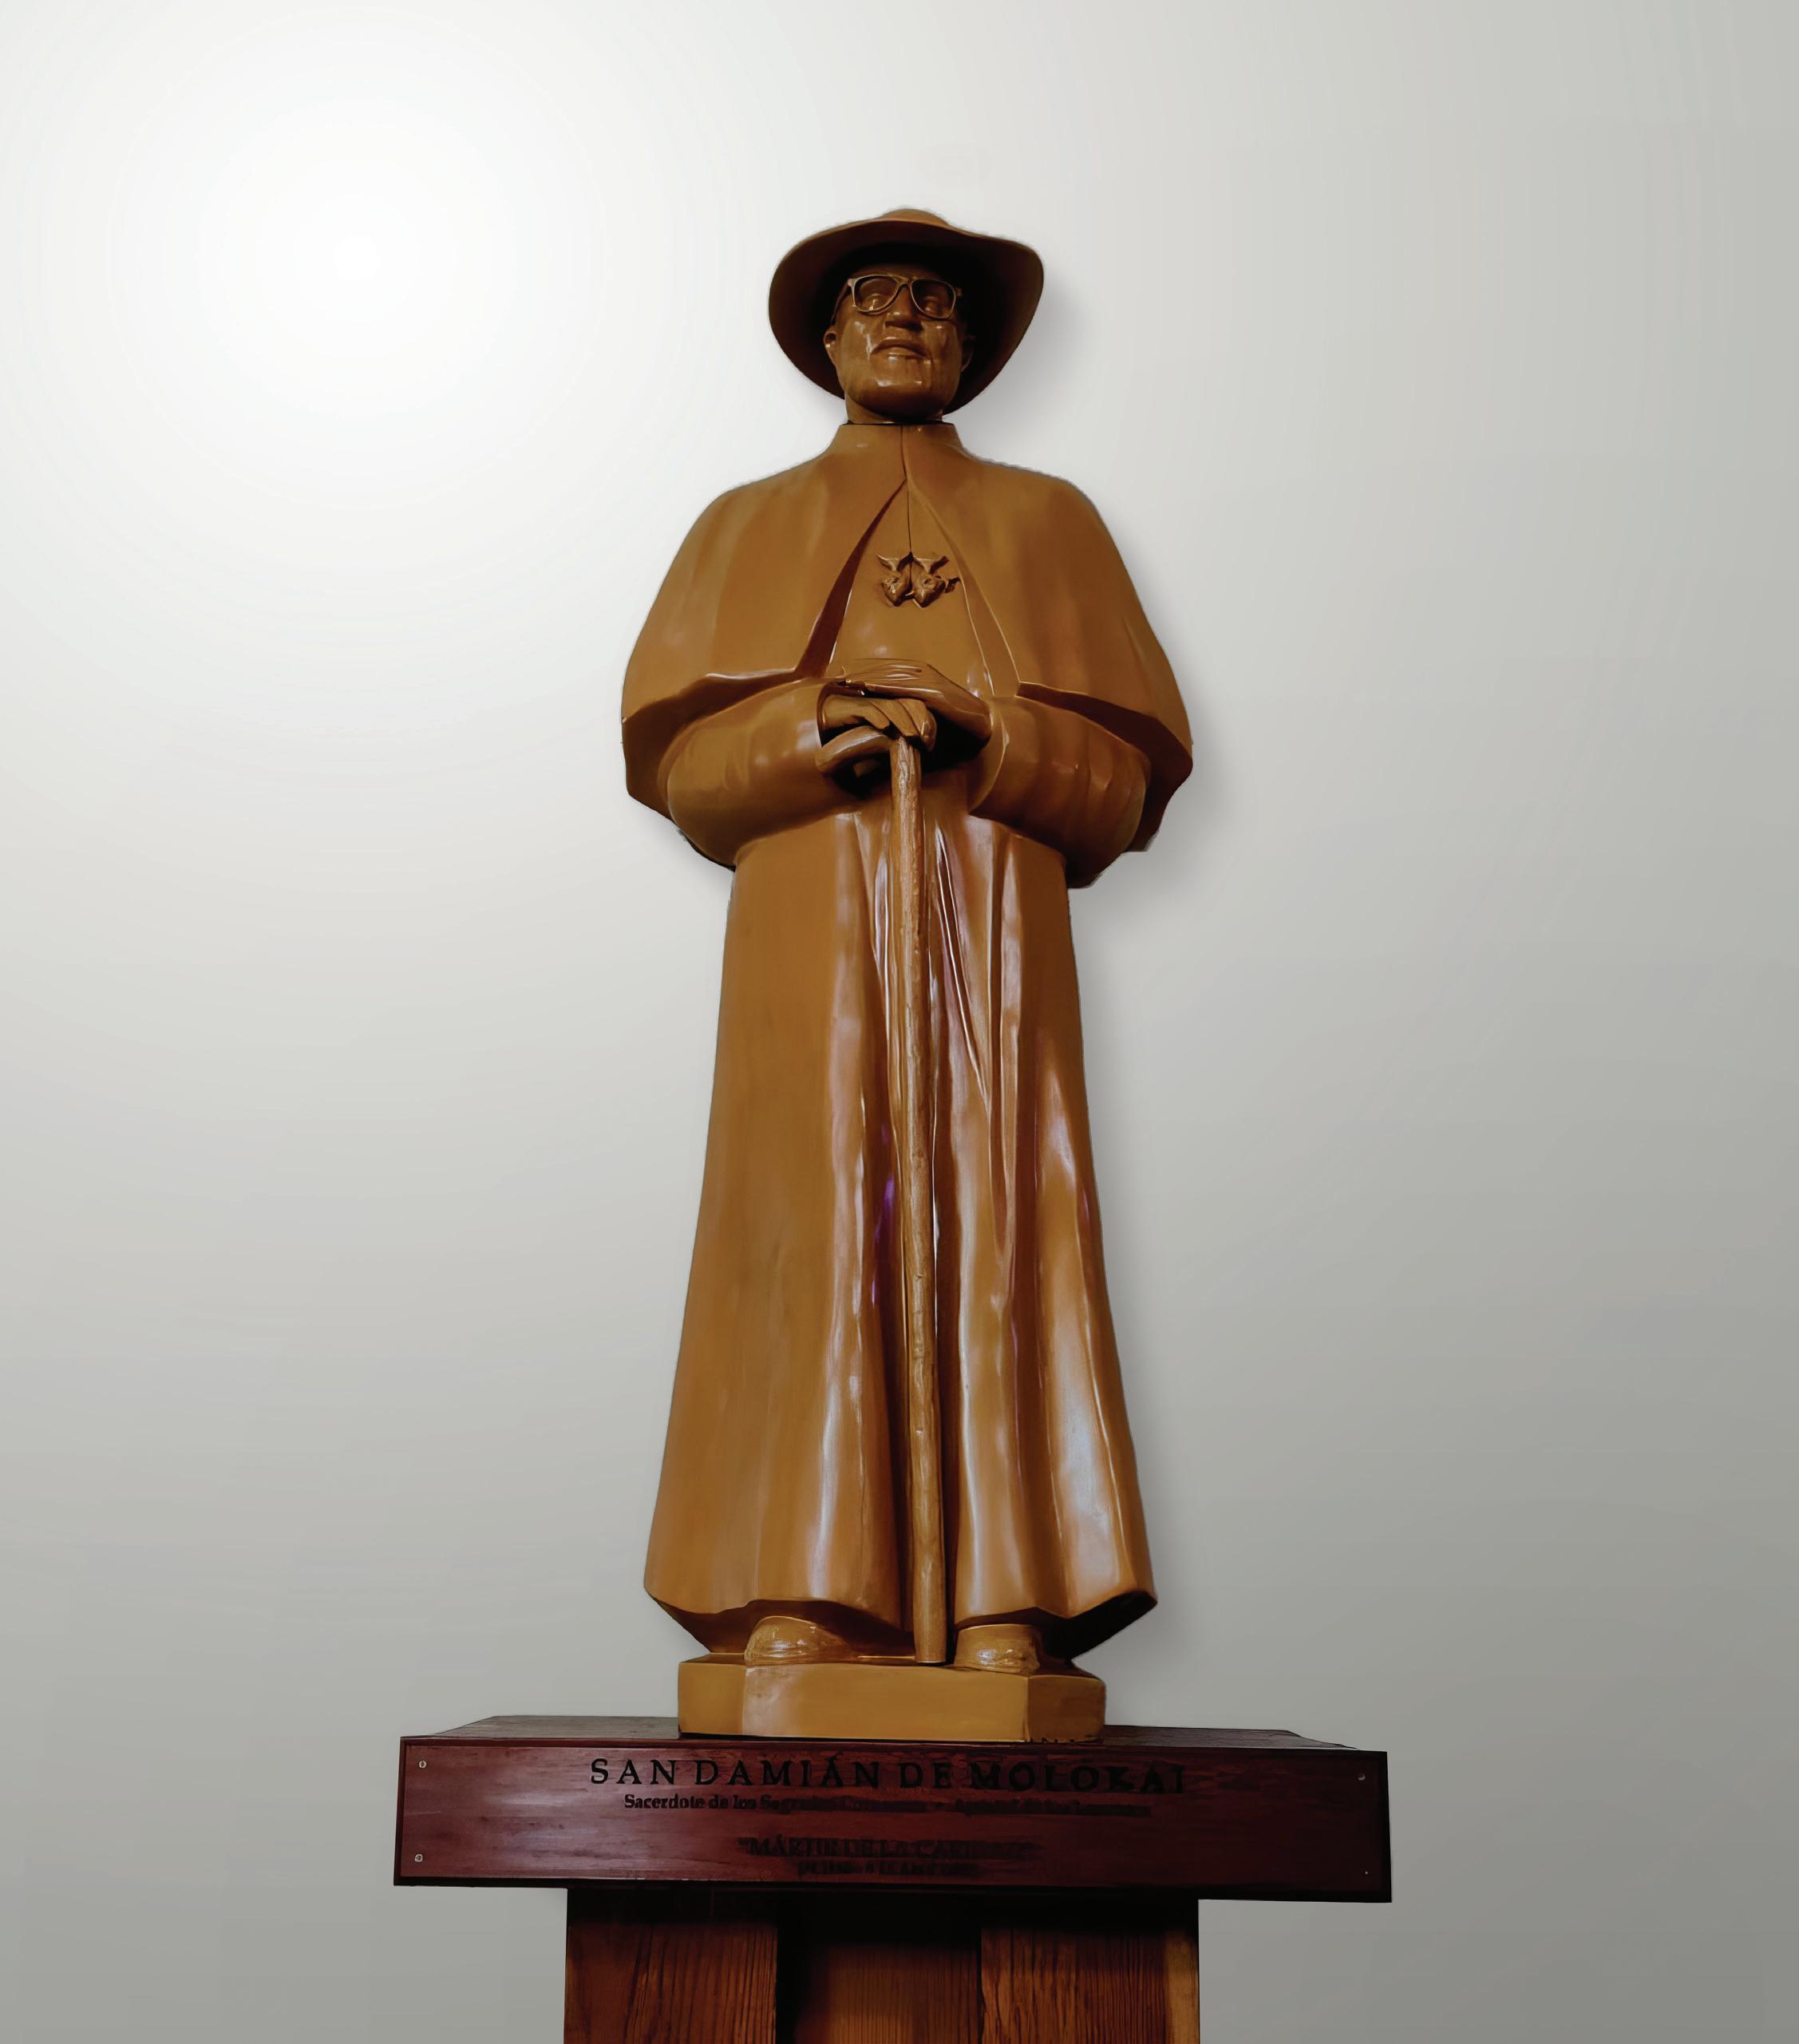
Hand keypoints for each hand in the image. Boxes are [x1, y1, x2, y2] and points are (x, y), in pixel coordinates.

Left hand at [816, 662, 991, 781]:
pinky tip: (866, 686)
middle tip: (835, 674)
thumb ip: (907, 709)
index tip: (841, 673)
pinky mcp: (933, 691)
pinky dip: (884, 685)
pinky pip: (904, 687)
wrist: (981, 725)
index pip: (886, 668)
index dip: (863, 668)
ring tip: (844, 679)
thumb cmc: (954, 723)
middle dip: (858, 669)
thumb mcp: (924, 713)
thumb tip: (886, 717)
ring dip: (866, 676)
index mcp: (920, 674)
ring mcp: (928, 680)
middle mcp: (922, 672)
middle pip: (884, 667)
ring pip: (890, 674)